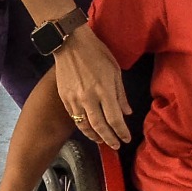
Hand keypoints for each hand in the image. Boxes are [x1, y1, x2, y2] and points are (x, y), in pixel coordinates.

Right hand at [52, 26, 131, 147]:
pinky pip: (75, 117)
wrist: (70, 44)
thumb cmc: (97, 54)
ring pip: (85, 125)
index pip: (114, 118)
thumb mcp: (115, 70)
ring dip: (95, 136)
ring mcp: (74, 99)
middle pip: (100, 126)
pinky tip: (89, 129)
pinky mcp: (64, 98)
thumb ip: (120, 94)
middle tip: (116, 146)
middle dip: (109, 139)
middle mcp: (89, 98)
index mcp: (104, 90)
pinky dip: (83, 126)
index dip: (121, 132)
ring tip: (103, 141)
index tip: (126, 139)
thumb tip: (127, 113)